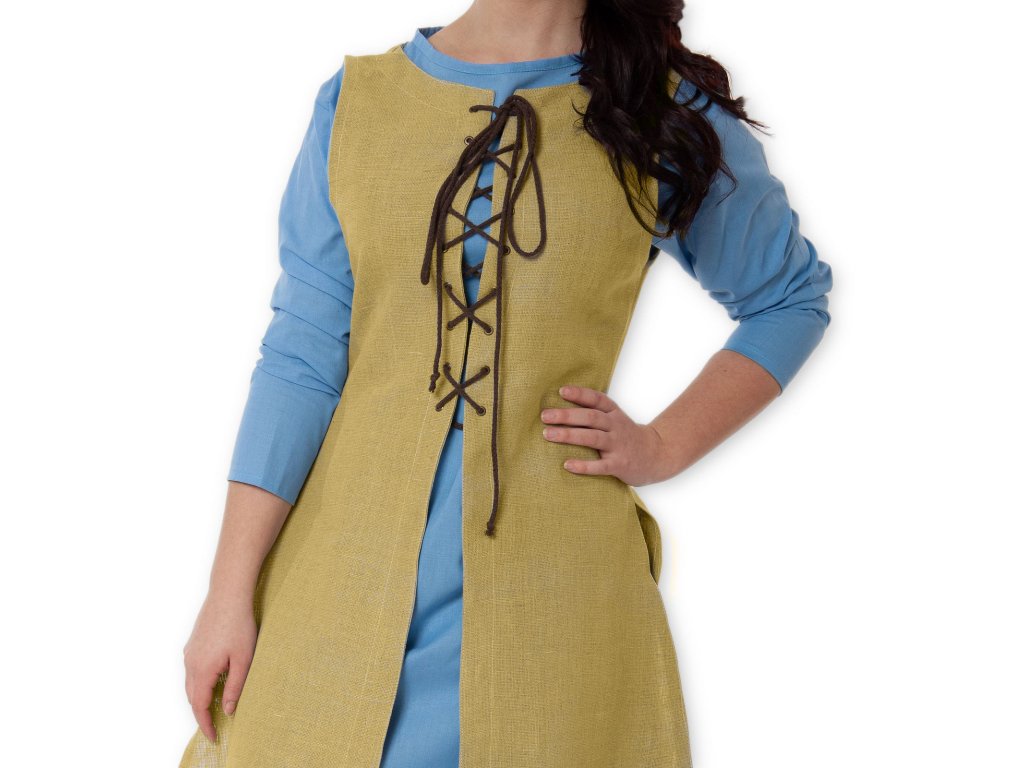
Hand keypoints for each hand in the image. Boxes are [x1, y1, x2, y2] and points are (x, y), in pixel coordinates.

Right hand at [182, 591, 256, 742]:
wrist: (228, 594)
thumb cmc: (239, 625)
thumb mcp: (244, 659)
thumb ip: (234, 686)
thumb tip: (227, 710)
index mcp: (202, 670)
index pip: (199, 706)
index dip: (205, 724)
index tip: (213, 737)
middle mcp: (190, 663)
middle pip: (191, 697)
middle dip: (200, 714)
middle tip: (213, 728)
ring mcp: (189, 652)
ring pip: (190, 684)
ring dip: (199, 698)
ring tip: (212, 709)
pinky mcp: (193, 643)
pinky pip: (192, 670)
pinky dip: (198, 683)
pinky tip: (211, 682)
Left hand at [540, 385, 671, 485]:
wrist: (657, 455)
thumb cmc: (627, 436)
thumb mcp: (615, 418)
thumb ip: (595, 411)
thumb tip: (561, 405)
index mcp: (614, 413)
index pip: (597, 399)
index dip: (580, 394)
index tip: (562, 391)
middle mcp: (616, 426)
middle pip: (590, 417)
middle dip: (567, 415)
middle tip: (545, 416)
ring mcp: (618, 445)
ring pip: (593, 438)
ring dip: (569, 435)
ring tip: (548, 434)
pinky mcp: (620, 465)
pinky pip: (600, 466)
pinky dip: (584, 466)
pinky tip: (567, 465)